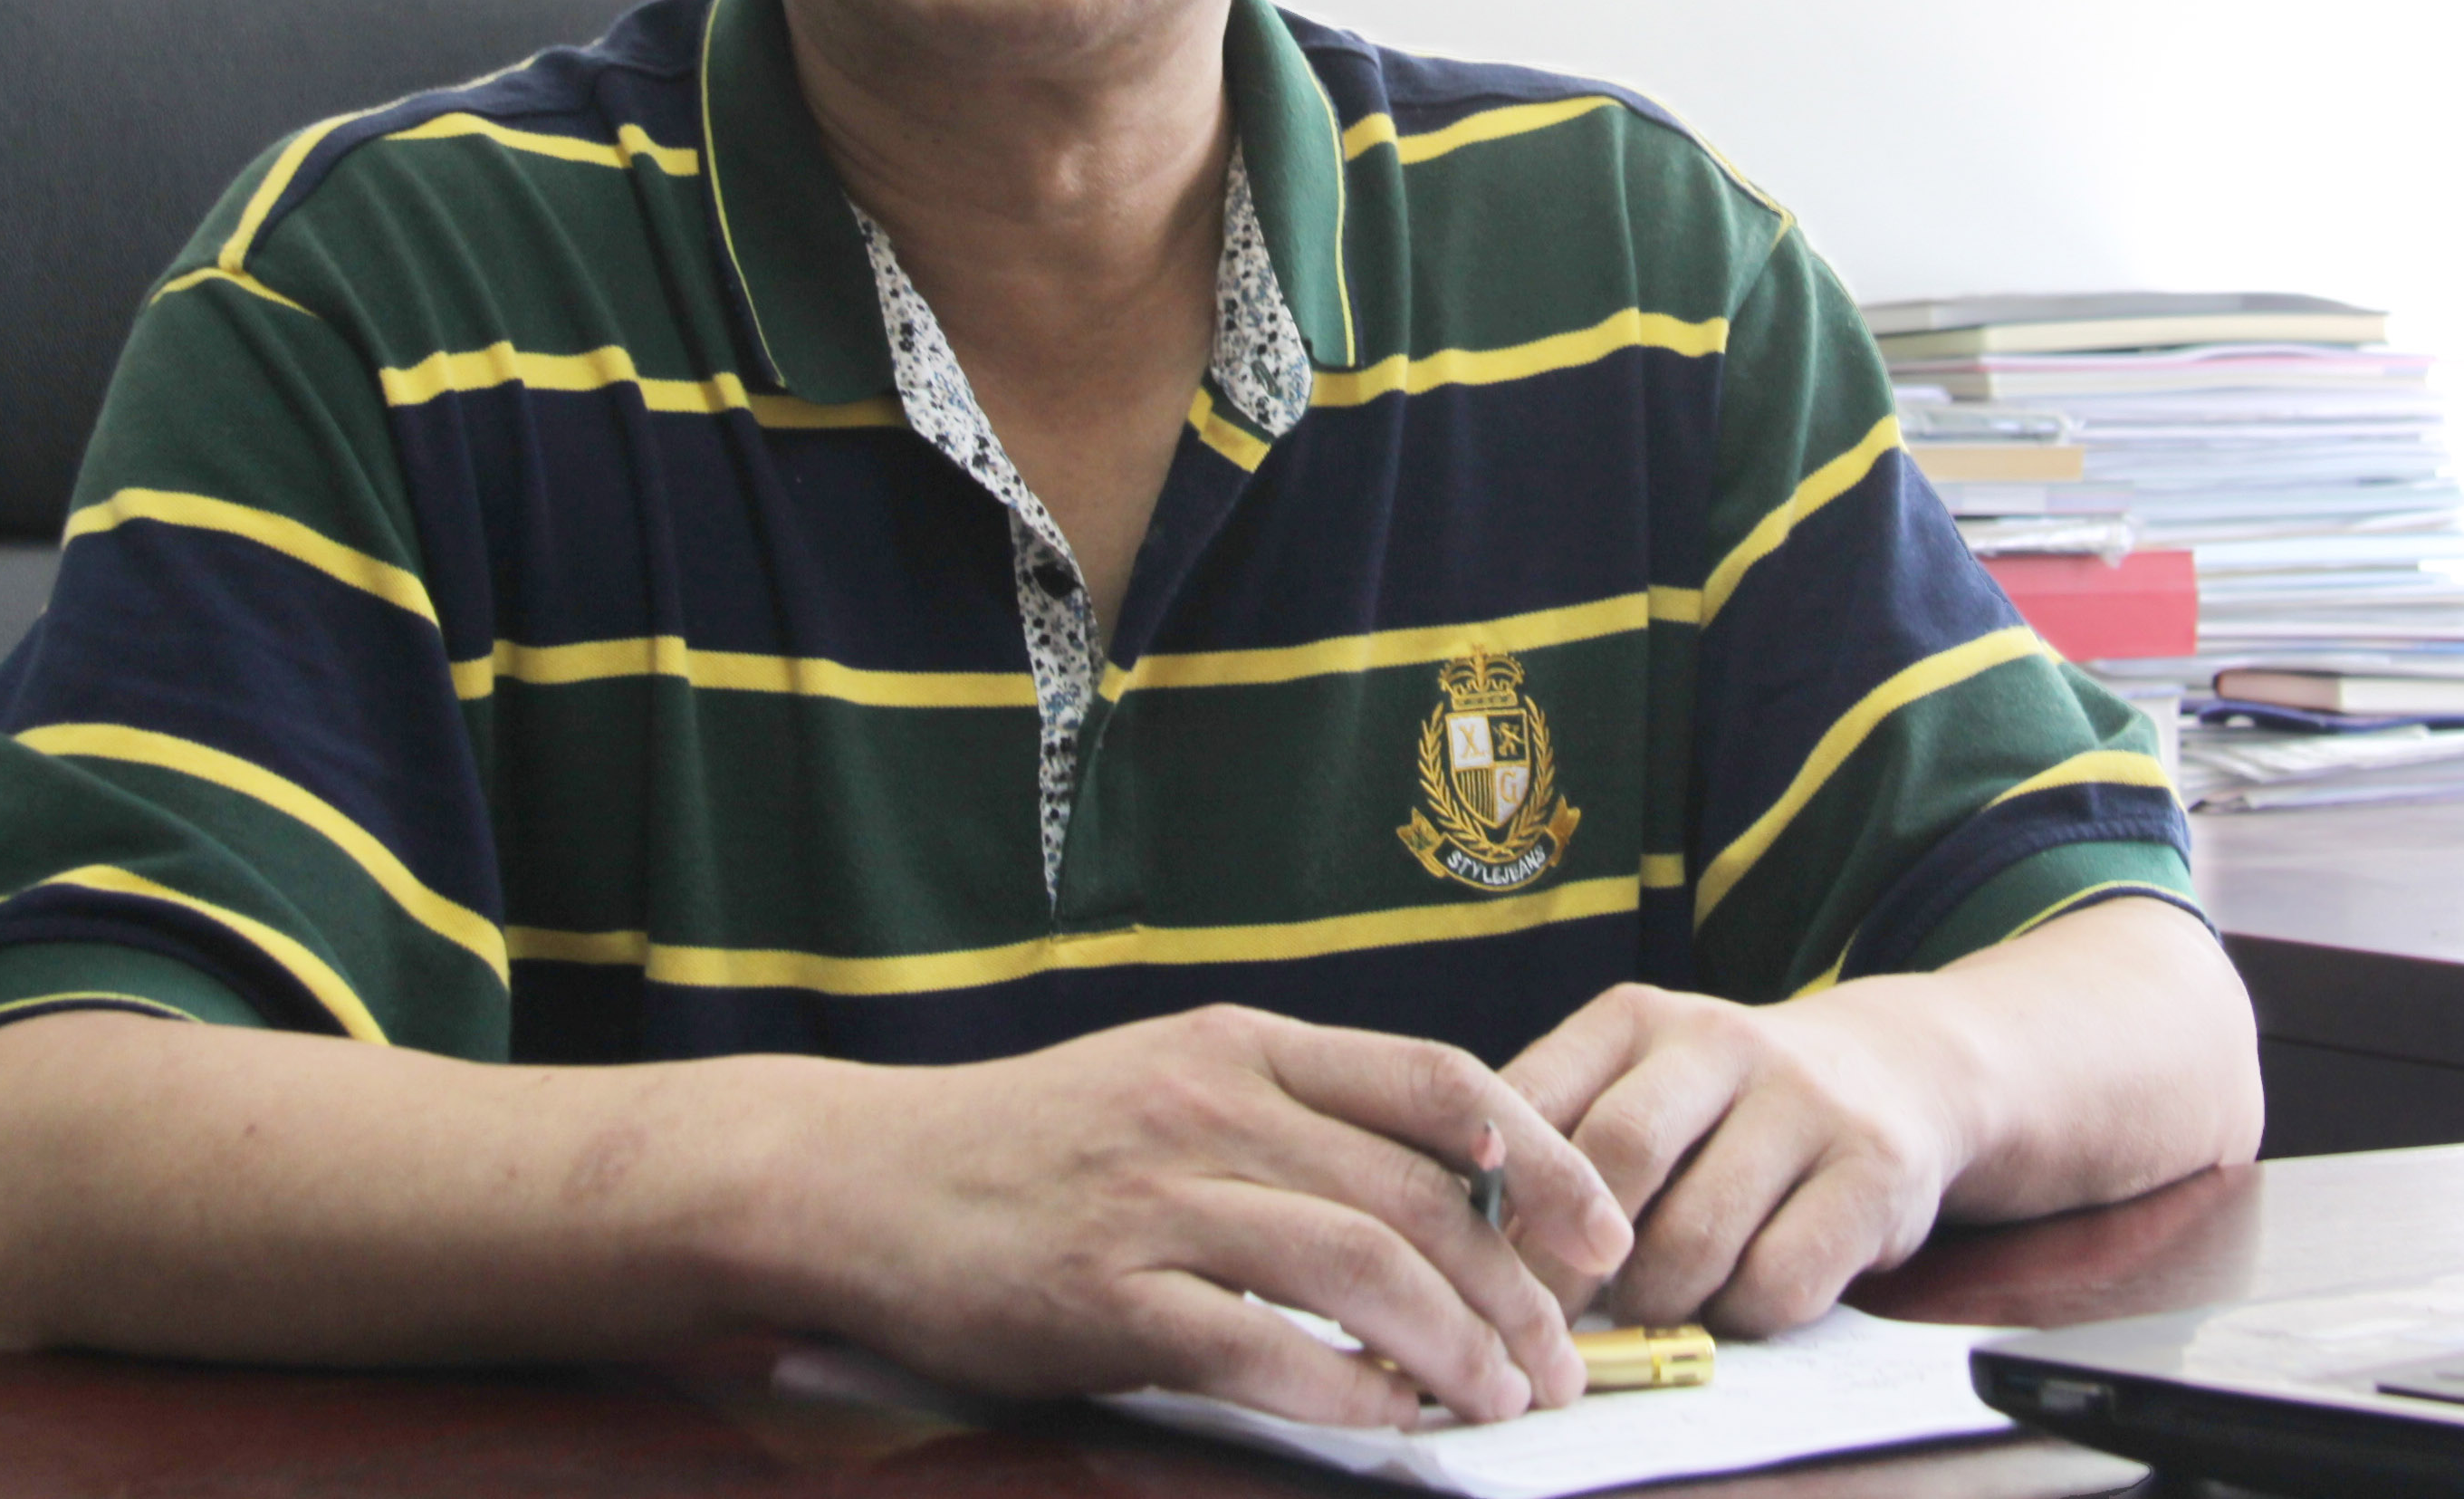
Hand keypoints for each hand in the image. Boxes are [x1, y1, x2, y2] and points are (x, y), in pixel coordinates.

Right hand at [749, 1003, 1631, 1427]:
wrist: (861, 1178)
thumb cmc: (1033, 1144)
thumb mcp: (1174, 1081)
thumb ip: (1297, 1119)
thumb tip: (1453, 1191)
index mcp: (1244, 1042)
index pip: (1438, 1081)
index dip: (1542, 1155)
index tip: (1602, 1230)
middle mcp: (1212, 1104)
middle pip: (1420, 1192)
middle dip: (1519, 1286)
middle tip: (1567, 1357)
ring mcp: (1155, 1199)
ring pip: (1360, 1268)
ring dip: (1455, 1347)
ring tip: (1503, 1401)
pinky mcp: (1101, 1296)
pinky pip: (1256, 1351)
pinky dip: (1341, 1393)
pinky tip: (1388, 1422)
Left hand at [1494, 980, 1980, 1336]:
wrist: (1896, 1072)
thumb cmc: (1727, 1105)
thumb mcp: (1638, 1082)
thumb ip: (1559, 1137)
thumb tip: (1459, 1238)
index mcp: (1636, 1018)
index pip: (1534, 1098)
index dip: (1495, 1196)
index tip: (1472, 1265)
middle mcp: (1721, 1041)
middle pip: (1619, 1156)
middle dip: (1566, 1266)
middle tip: (1546, 1327)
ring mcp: (1805, 1103)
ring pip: (1695, 1236)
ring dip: (1658, 1300)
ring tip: (1652, 1311)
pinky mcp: (1873, 1172)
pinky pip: (1780, 1280)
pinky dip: (1741, 1317)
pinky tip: (1735, 1304)